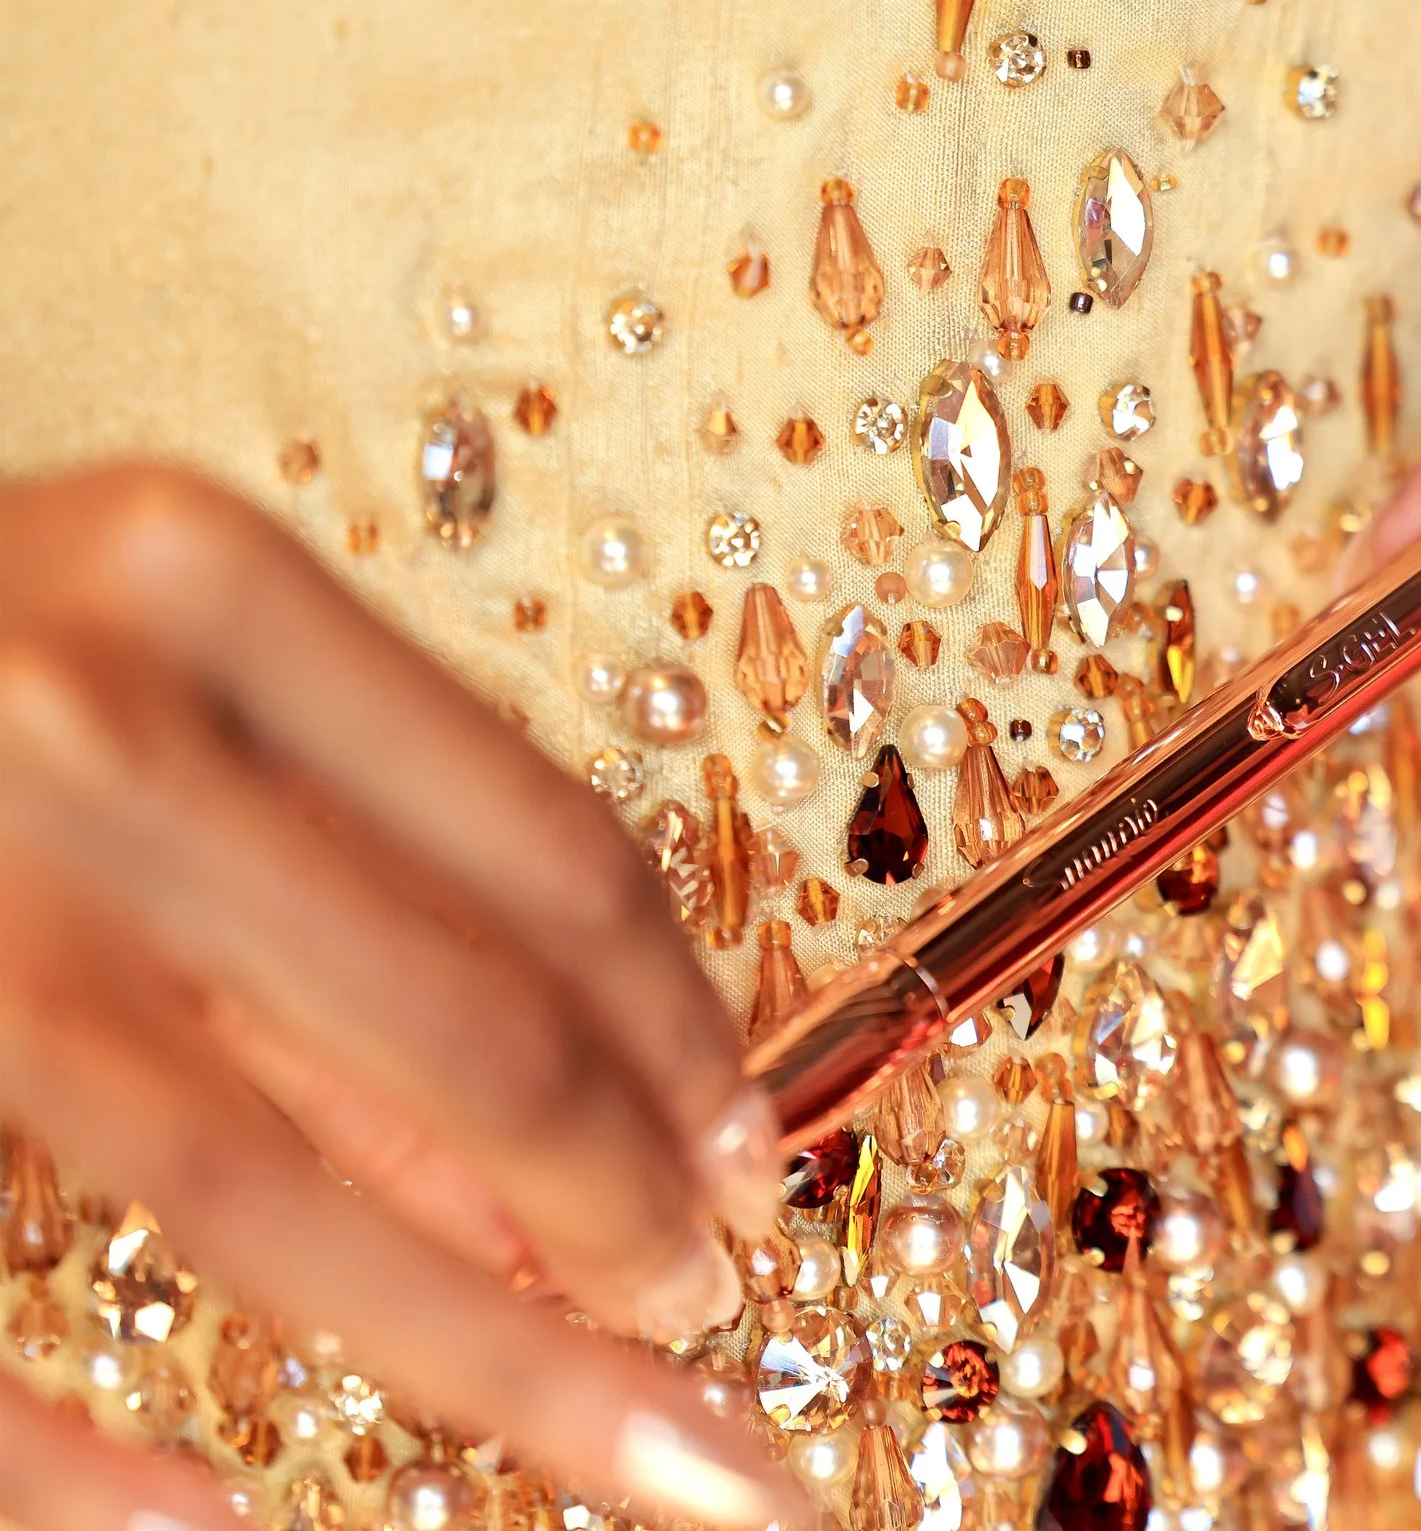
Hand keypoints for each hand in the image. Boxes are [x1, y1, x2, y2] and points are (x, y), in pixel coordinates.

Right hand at [0, 468, 803, 1530]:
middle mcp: (60, 711)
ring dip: (493, 1348)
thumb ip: (354, 862)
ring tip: (655, 1447)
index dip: (694, 1037)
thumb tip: (629, 1123)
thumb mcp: (140, 669)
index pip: (552, 853)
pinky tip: (210, 1523)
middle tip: (719, 1317)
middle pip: (456, 1027)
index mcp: (188, 576)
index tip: (758, 1161)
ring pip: (255, 1186)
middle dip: (625, 1207)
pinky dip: (64, 1467)